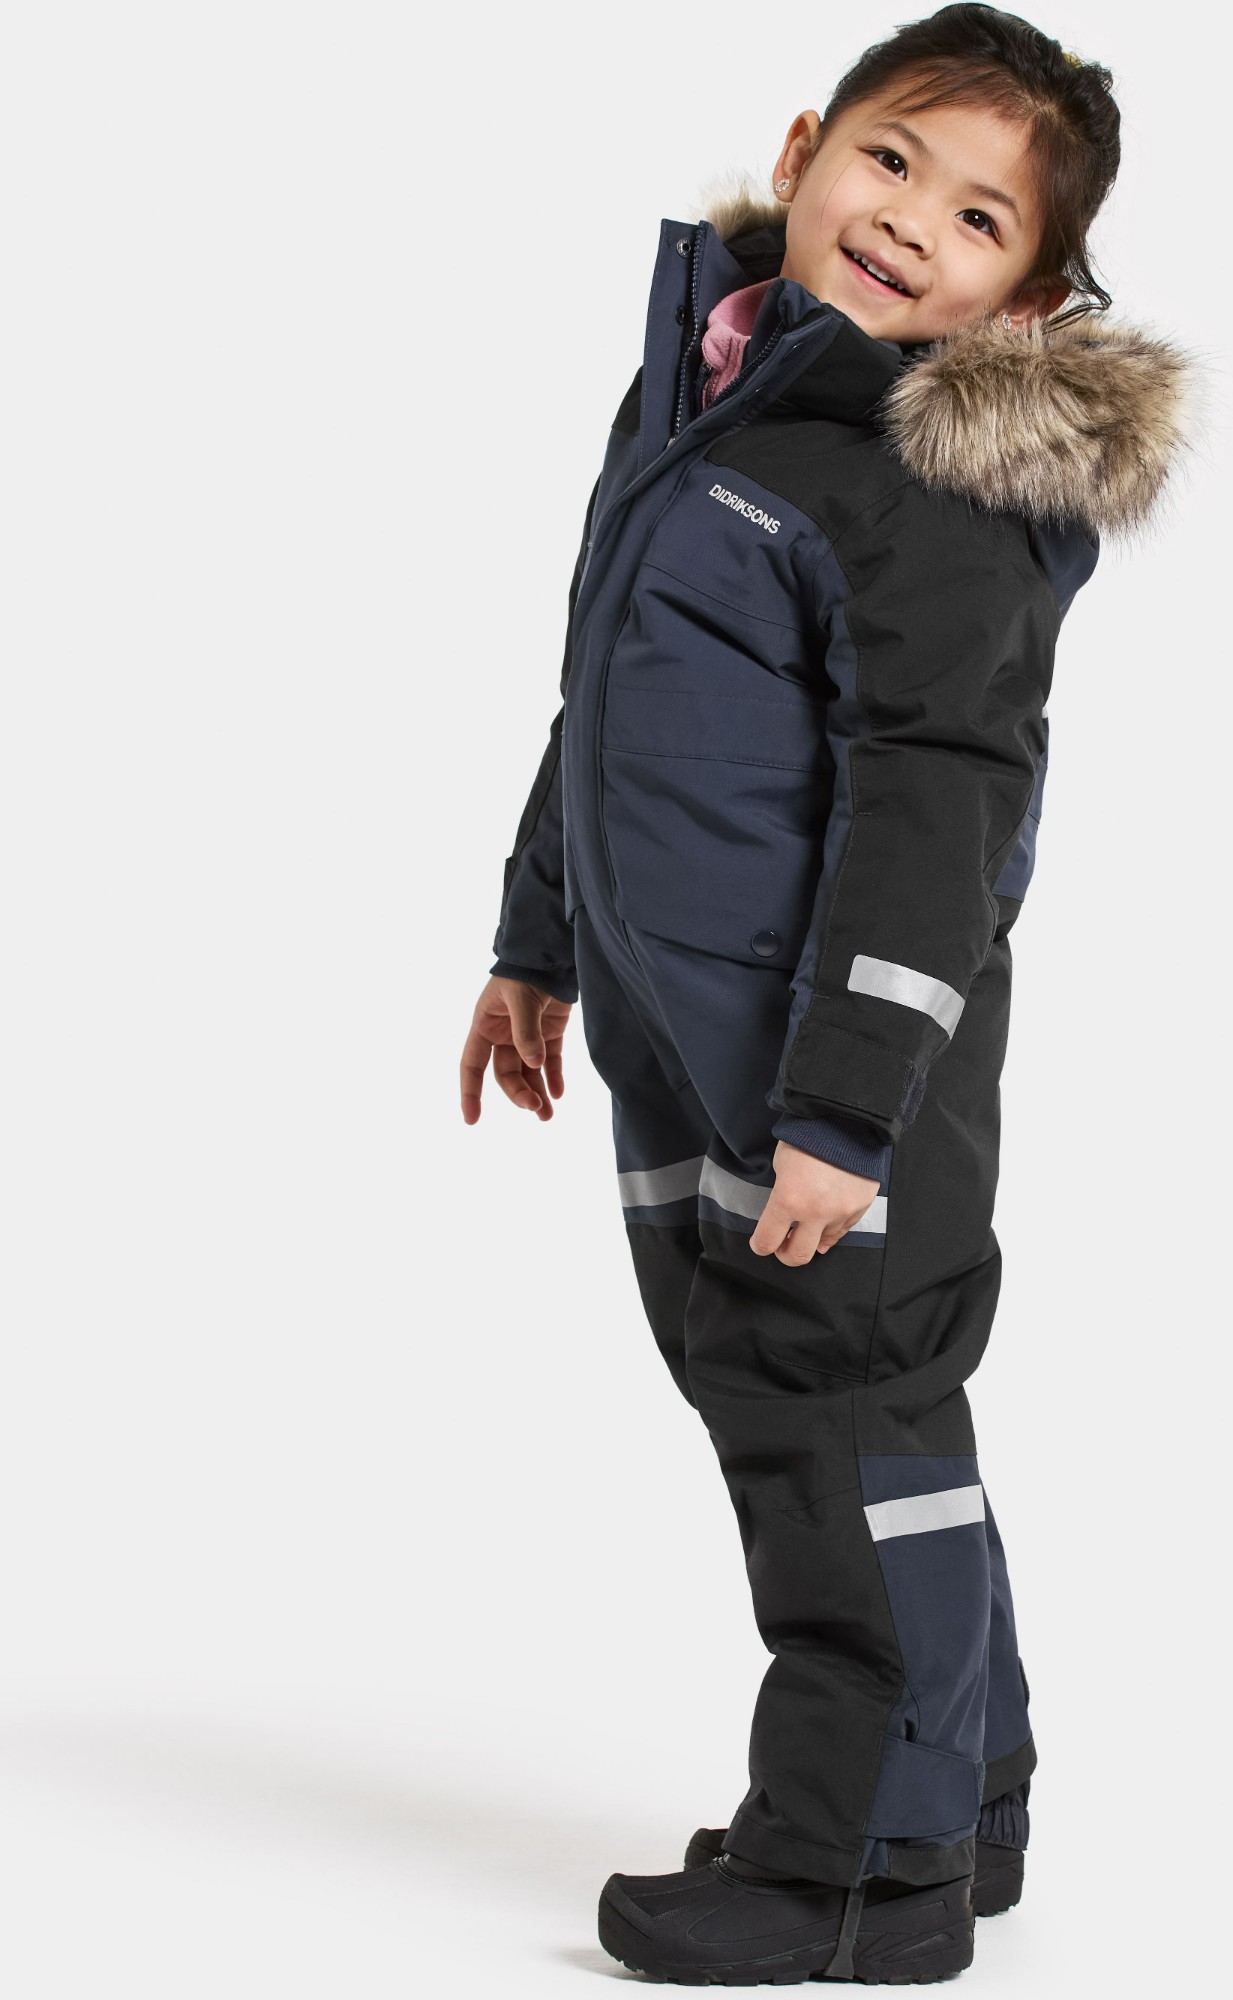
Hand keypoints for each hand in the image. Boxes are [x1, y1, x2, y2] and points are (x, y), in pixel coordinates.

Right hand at [460, 975, 571, 1123]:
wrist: (553, 953)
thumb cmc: (527, 971)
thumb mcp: (521, 999)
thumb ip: (526, 1032)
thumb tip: (534, 1065)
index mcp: (485, 1025)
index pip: (472, 1065)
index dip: (470, 1092)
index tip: (471, 1119)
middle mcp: (503, 1034)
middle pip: (505, 1074)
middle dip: (518, 1092)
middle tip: (535, 1107)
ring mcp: (527, 1035)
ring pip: (528, 1072)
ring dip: (537, 1092)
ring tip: (547, 1116)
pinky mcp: (550, 1033)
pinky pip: (550, 1062)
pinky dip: (554, 1078)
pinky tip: (558, 1094)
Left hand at [749, 1141, 880, 1264]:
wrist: (847, 1120)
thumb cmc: (808, 1138)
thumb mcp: (782, 1164)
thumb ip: (781, 1195)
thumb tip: (787, 1220)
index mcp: (788, 1199)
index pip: (767, 1240)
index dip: (760, 1246)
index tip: (760, 1244)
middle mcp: (816, 1212)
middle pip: (797, 1256)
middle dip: (785, 1254)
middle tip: (782, 1244)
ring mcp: (840, 1213)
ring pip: (822, 1244)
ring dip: (811, 1237)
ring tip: (807, 1224)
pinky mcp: (859, 1208)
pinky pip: (842, 1231)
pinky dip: (831, 1230)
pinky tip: (825, 1223)